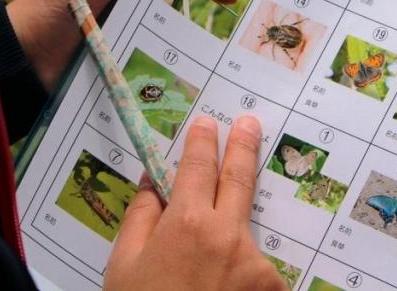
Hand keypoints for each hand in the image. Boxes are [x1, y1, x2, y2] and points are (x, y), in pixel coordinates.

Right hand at [104, 115, 283, 290]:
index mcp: (187, 222)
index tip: (208, 123)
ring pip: (242, 234)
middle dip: (244, 146)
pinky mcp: (273, 287)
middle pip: (239, 178)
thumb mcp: (123, 266)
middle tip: (251, 123)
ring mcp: (256, 262)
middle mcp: (229, 235)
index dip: (202, 141)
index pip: (198, 165)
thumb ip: (141, 217)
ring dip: (228, 239)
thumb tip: (153, 182)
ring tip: (201, 273)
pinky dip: (238, 275)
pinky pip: (253, 269)